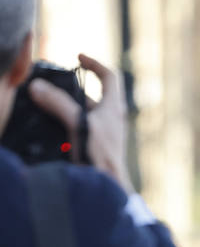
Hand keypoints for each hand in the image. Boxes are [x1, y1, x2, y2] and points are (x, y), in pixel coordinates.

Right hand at [28, 53, 132, 192]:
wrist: (109, 188)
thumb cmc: (100, 156)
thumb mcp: (78, 123)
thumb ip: (57, 103)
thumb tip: (37, 87)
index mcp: (113, 108)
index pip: (110, 76)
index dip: (95, 63)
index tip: (78, 58)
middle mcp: (111, 120)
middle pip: (91, 96)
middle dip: (70, 91)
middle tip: (51, 89)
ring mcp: (105, 136)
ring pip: (83, 114)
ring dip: (66, 110)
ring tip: (47, 109)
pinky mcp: (97, 149)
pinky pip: (80, 130)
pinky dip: (67, 126)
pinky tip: (54, 130)